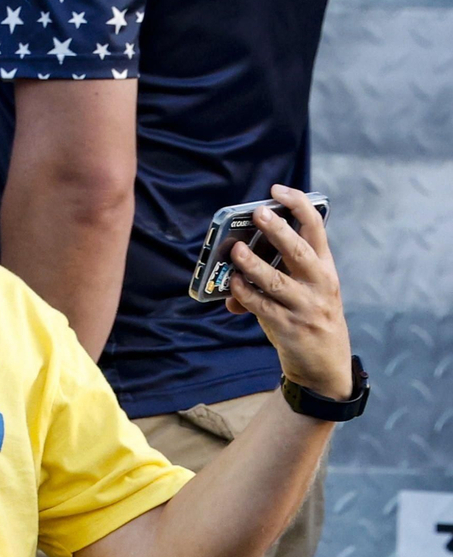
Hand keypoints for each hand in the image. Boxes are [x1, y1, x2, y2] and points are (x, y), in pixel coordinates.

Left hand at [226, 185, 352, 400]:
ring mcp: (305, 306)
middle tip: (258, 214)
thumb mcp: (305, 291)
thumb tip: (232, 271)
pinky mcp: (288, 327)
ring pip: (276, 280)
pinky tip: (230, 284)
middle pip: (299, 251)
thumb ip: (274, 276)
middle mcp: (320, 284)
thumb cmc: (308, 317)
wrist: (325, 365)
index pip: (316, 229)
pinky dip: (244, 294)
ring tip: (235, 250)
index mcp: (326, 268)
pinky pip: (261, 306)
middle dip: (278, 231)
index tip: (279, 191)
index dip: (299, 206)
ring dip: (252, 264)